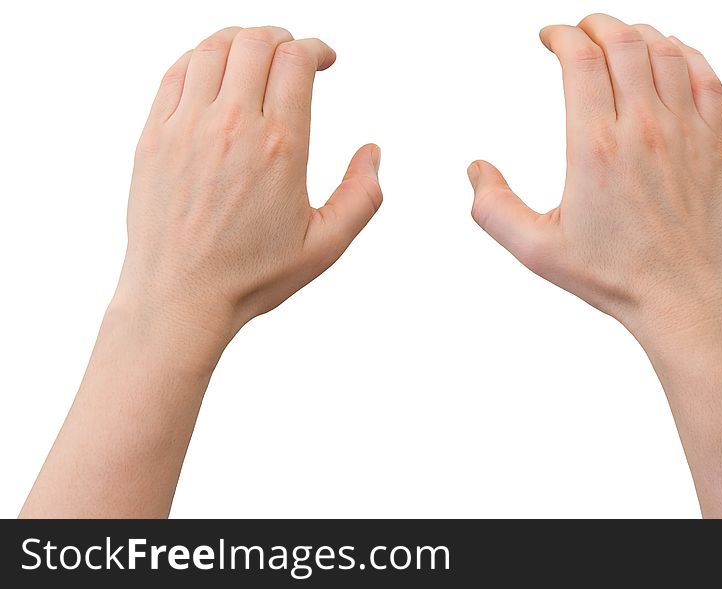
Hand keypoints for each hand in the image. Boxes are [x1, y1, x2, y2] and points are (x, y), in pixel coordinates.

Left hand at [118, 26, 381, 339]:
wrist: (180, 296)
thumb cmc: (252, 276)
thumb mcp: (326, 245)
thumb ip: (363, 196)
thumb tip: (372, 152)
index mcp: (280, 147)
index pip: (296, 60)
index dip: (315, 48)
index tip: (324, 58)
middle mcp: (232, 126)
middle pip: (255, 42)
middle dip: (281, 37)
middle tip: (292, 51)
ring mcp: (186, 126)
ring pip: (213, 47)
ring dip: (241, 39)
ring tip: (255, 52)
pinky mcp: (154, 135)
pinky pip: (177, 72)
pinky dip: (200, 57)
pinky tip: (214, 70)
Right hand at [468, 14, 721, 338]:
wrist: (685, 298)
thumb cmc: (612, 277)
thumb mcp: (536, 251)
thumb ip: (494, 208)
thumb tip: (477, 169)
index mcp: (595, 148)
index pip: (580, 60)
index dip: (561, 36)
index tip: (548, 38)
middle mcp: (644, 129)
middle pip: (622, 42)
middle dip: (595, 24)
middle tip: (580, 30)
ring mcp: (687, 132)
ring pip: (666, 50)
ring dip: (637, 33)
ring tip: (617, 37)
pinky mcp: (717, 142)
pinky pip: (706, 75)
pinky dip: (685, 52)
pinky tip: (669, 54)